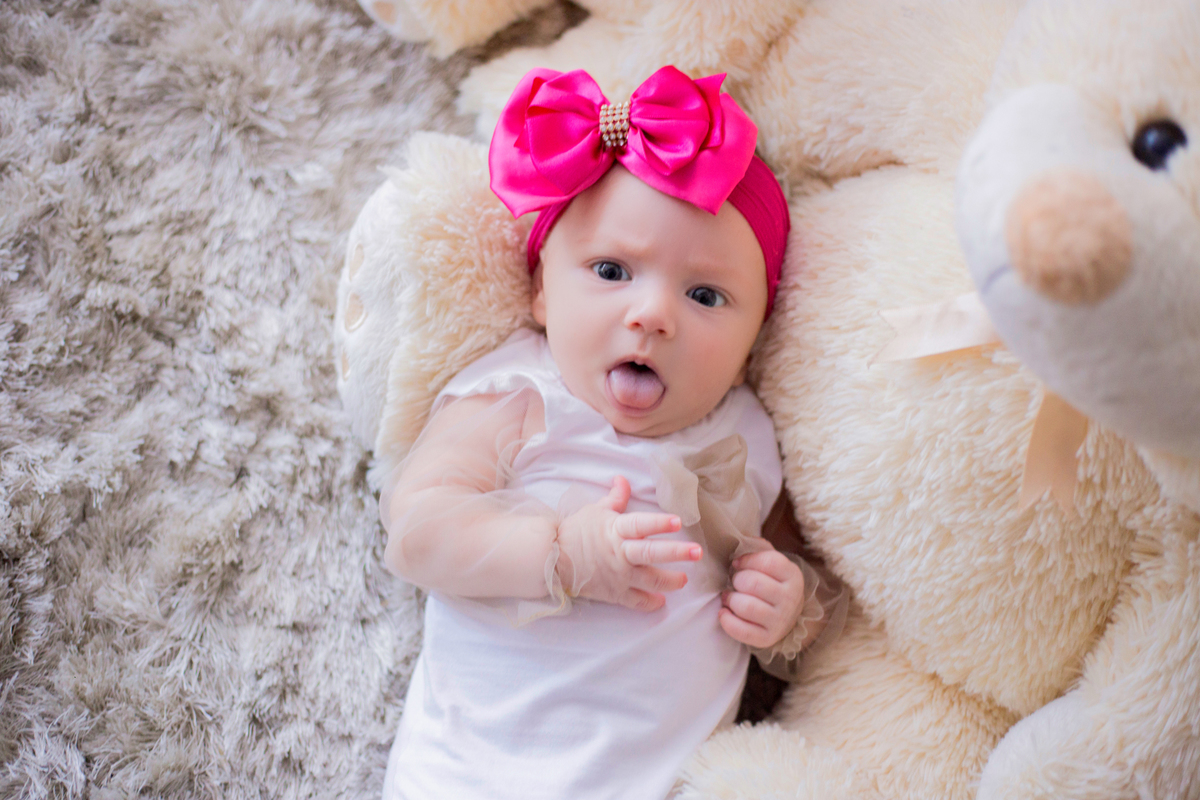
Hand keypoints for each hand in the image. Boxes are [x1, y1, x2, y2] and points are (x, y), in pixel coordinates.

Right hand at [556, 476, 699, 611]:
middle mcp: (620, 553)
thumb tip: (623, 478)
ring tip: (684, 579)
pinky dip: (650, 603)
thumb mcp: (596, 510)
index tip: (678, 522)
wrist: (553, 559)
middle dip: (676, 553)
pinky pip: (635, 601)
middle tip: (697, 552)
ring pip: (649, 579)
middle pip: (651, 553)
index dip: (659, 523)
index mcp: (616, 530)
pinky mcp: (614, 593)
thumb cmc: (576, 531)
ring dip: (670, 581)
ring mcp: (618, 575)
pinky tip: (662, 601)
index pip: (640, 525)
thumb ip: (616, 497)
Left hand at [719, 548, 805, 648]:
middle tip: (734, 582)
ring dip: (730, 599)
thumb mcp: (771, 562)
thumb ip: (758, 548)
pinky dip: (726, 620)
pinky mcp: (767, 639)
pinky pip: (741, 630)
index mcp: (792, 575)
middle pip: (754, 583)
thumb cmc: (771, 582)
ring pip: (746, 606)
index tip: (737, 564)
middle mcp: (790, 599)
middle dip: (737, 580)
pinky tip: (724, 612)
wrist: (784, 616)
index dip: (746, 560)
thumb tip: (742, 540)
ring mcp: (780, 621)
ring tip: (728, 597)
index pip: (769, 561)